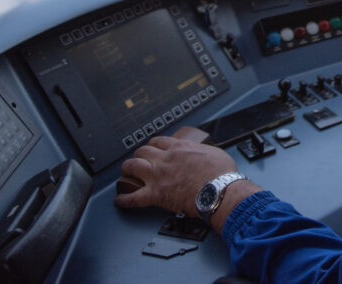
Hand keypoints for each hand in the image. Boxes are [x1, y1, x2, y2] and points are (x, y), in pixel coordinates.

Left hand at [114, 137, 239, 215]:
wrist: (219, 190)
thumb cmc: (221, 174)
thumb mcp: (215, 153)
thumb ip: (203, 152)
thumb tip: (205, 155)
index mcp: (180, 148)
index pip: (158, 141)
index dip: (153, 145)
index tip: (153, 148)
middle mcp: (165, 159)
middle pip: (142, 151)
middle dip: (139, 155)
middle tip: (139, 160)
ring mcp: (157, 176)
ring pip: (132, 167)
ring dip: (127, 170)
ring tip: (126, 174)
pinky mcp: (155, 195)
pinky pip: (133, 197)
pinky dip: (124, 199)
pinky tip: (120, 200)